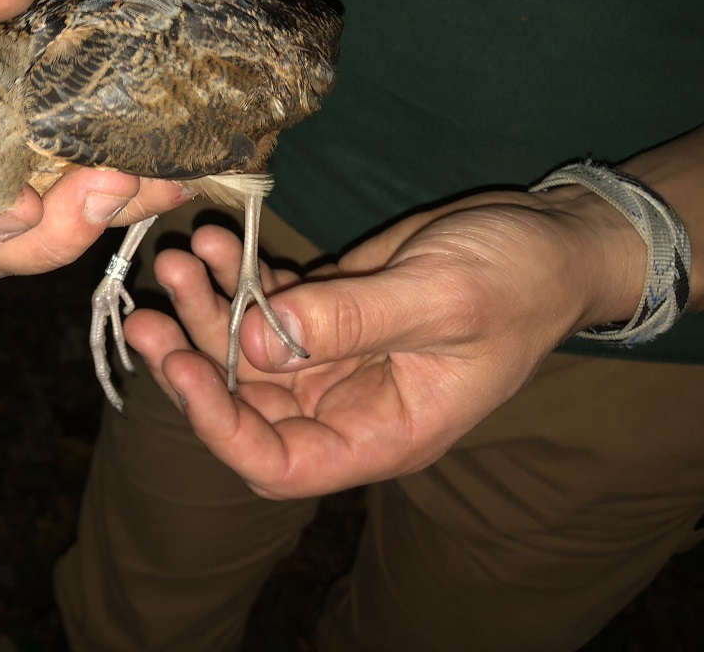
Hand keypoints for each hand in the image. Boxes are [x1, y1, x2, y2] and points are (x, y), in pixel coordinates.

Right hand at [0, 0, 189, 278]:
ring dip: (99, 224)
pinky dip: (134, 202)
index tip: (21, 209)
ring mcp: (10, 170)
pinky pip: (91, 209)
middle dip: (47, 238)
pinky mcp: (63, 167)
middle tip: (110, 187)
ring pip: (37, 241)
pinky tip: (174, 172)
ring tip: (153, 178)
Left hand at [124, 188, 644, 497]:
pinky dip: (237, 275)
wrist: (550, 238)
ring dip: (207, 305)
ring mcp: (334, 356)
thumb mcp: (442, 298)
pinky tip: (220, 241)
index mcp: (382, 433)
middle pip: (245, 401)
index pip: (278, 464)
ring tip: (182, 255)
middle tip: (153, 303)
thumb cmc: (519, 280)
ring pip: (244, 347)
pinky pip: (266, 303)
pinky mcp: (328, 311)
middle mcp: (348, 405)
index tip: (179, 367)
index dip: (219, 427)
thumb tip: (252, 342)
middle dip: (193, 354)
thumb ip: (350, 322)